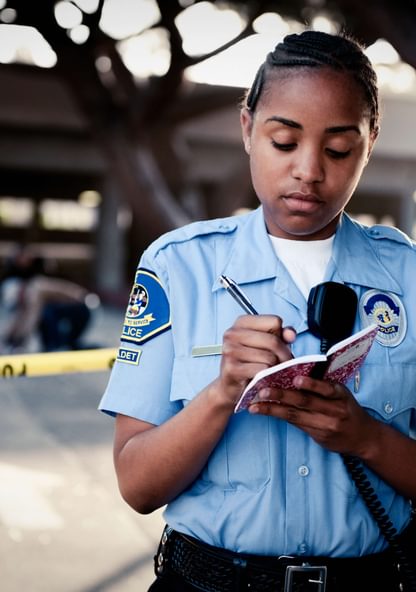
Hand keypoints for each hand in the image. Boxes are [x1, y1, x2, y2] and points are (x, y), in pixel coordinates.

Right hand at [217, 314, 295, 405]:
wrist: (231, 385)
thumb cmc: (250, 362)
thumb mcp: (266, 345)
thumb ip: (281, 335)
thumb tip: (291, 334)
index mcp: (242, 322)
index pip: (275, 321)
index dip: (282, 336)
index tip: (280, 346)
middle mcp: (233, 333)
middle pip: (273, 340)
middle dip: (284, 355)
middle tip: (284, 364)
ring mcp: (230, 350)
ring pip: (269, 357)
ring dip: (275, 368)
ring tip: (271, 371)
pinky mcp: (232, 368)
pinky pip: (262, 370)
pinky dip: (266, 376)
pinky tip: (262, 378)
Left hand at [249, 375, 375, 456]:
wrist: (364, 437)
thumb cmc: (347, 408)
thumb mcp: (341, 393)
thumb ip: (321, 386)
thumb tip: (293, 373)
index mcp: (340, 394)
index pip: (326, 388)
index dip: (312, 384)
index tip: (296, 379)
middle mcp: (334, 410)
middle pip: (306, 401)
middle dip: (282, 395)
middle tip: (263, 390)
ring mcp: (325, 424)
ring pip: (296, 415)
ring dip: (273, 409)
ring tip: (256, 405)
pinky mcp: (318, 435)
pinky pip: (295, 424)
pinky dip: (279, 416)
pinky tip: (264, 412)